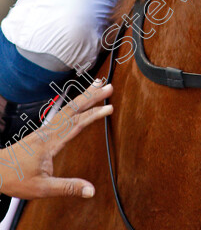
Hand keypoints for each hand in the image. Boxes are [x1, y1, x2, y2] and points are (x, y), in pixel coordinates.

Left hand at [0, 81, 112, 199]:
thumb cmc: (16, 178)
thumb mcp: (42, 188)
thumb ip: (68, 187)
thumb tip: (90, 190)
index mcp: (51, 142)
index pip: (77, 124)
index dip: (94, 114)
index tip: (109, 107)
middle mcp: (49, 131)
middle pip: (74, 109)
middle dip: (92, 96)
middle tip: (108, 86)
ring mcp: (45, 129)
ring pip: (68, 108)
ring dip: (84, 96)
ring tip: (97, 86)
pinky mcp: (43, 131)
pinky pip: (63, 112)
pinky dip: (74, 104)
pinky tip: (78, 103)